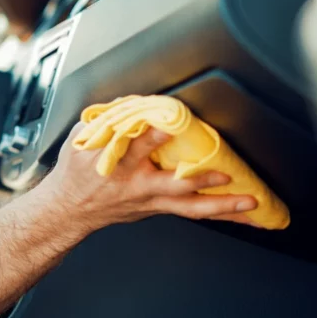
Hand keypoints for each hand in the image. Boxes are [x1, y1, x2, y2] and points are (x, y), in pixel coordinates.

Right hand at [31, 123, 260, 234]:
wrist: (68, 208)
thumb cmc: (74, 173)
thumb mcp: (80, 140)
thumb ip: (104, 120)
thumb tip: (130, 102)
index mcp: (116, 164)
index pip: (136, 148)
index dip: (153, 137)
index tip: (170, 125)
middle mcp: (136, 185)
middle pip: (172, 185)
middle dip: (198, 179)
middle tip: (222, 173)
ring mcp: (149, 201)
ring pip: (189, 206)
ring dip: (221, 205)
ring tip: (248, 200)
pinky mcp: (155, 209)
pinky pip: (191, 213)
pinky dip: (217, 213)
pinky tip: (241, 215)